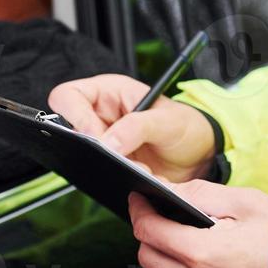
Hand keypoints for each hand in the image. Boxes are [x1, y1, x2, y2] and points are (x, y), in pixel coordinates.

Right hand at [48, 74, 216, 182]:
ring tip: (136, 165)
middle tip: (116, 154)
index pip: (68, 96)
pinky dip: (115, 176)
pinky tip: (136, 173)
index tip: (96, 138)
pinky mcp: (109, 163)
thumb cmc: (185, 126)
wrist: (199, 155)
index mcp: (109, 91)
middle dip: (91, 145)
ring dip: (105, 163)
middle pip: (67, 128)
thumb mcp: (166, 121)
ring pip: (80, 153)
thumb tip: (107, 143)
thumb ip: (136, 127)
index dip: (76, 117)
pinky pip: (97, 171)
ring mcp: (104, 140)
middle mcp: (100, 115)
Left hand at [128, 182, 267, 267]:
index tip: (140, 202)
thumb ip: (199, 195)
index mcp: (202, 253)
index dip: (140, 211)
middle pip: (149, 260)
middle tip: (166, 224)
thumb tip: (166, 190)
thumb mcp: (244, 202)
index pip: (148, 231)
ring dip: (169, 265)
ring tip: (193, 250)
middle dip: (151, 237)